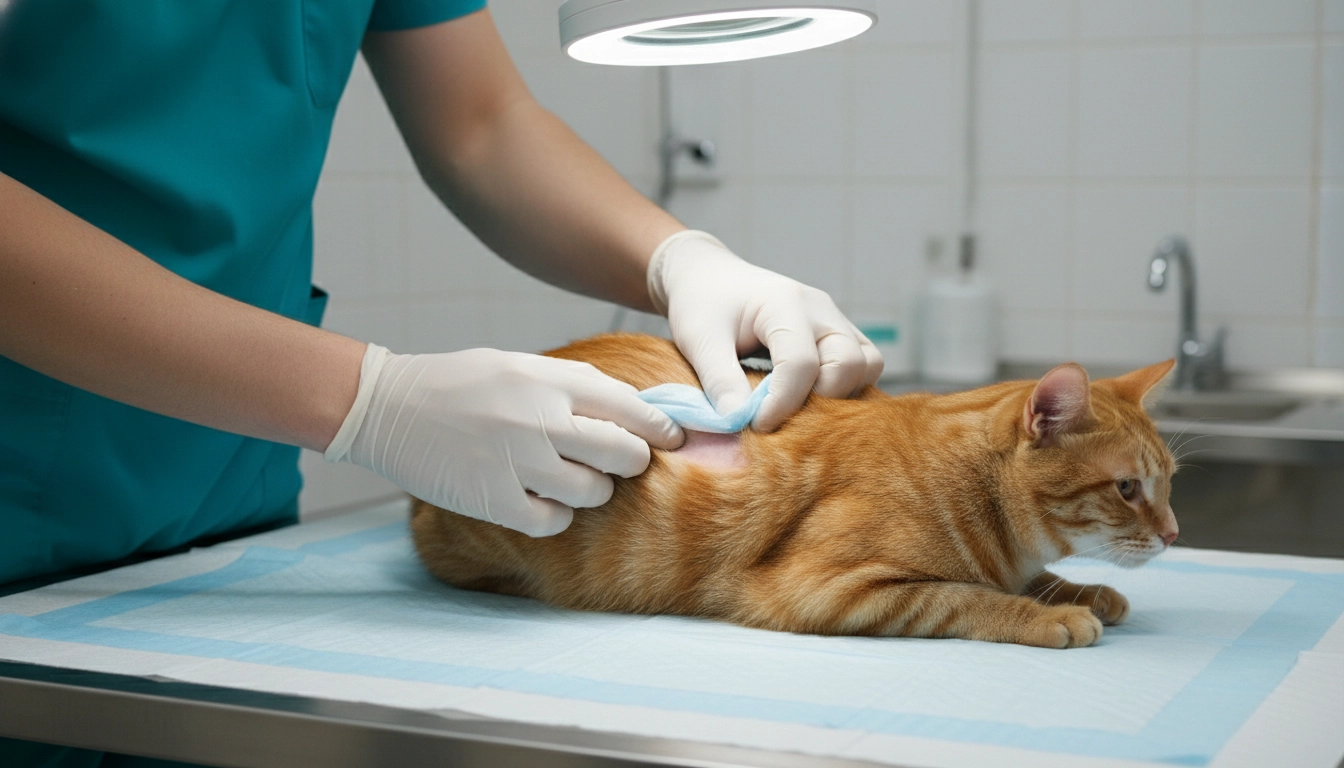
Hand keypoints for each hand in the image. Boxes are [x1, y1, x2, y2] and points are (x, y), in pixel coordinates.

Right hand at [325, 346, 683, 536]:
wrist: (387, 407)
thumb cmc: (459, 383)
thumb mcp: (518, 365)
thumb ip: (572, 385)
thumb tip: (633, 408)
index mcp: (548, 380)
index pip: (629, 406)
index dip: (660, 427)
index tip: (672, 439)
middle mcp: (539, 419)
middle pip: (622, 453)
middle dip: (633, 462)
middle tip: (624, 463)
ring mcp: (516, 461)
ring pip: (593, 492)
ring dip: (593, 490)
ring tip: (571, 479)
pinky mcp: (493, 499)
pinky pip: (553, 521)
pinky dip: (556, 516)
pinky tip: (541, 500)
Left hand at [648, 230, 882, 431]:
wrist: (709, 276)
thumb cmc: (702, 303)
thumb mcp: (699, 339)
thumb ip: (719, 380)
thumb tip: (739, 422)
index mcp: (785, 303)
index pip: (801, 363)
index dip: (782, 404)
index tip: (756, 426)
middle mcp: (820, 309)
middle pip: (850, 363)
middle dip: (820, 401)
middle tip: (781, 417)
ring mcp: (833, 319)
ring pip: (867, 364)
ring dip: (841, 394)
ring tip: (798, 408)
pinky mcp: (837, 332)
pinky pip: (863, 364)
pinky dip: (845, 388)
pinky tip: (808, 400)